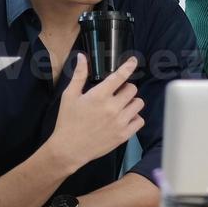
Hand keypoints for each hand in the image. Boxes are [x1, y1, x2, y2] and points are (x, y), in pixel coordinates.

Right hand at [48, 54, 144, 170]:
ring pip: (138, 103)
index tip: (133, 61)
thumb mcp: (69, 95)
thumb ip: (79, 75)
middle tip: (117, 92)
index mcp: (99, 95)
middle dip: (125, 87)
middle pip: (132, 89)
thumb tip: (82, 57)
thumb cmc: (68, 121)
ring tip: (121, 105)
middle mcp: (113, 107)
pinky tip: (125, 118)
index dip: (129, 66)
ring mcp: (120, 122)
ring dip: (131, 101)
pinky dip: (134, 117)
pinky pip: (140, 120)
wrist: (69, 149)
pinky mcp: (124, 135)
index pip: (120, 76)